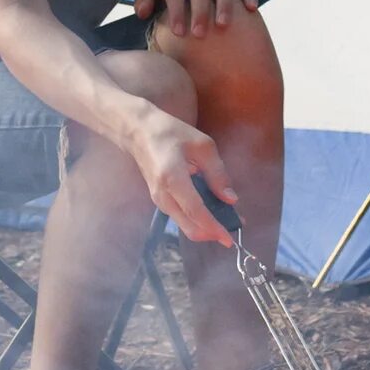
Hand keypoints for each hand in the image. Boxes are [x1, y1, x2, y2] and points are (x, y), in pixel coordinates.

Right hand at [125, 106, 236, 245]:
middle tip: (232, 228)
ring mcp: (158, 199)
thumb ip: (217, 174)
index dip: (214, 228)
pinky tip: (210, 209)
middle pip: (189, 227)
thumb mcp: (202, 146)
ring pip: (184, 224)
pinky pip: (180, 216)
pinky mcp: (159, 199)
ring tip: (225, 217)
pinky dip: (196, 219)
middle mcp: (163, 195)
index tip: (230, 239)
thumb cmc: (170, 133)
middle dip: (211, 233)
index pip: (196, 212)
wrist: (138, 131)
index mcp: (173, 179)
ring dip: (205, 227)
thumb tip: (231, 199)